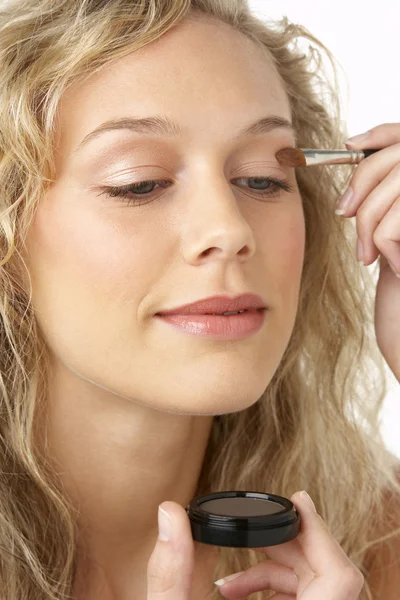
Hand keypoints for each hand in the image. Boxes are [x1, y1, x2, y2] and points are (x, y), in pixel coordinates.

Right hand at [146, 491, 363, 598]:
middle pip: (328, 578)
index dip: (323, 533)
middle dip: (289, 547)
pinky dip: (276, 593)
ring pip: (317, 592)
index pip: (339, 580)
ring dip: (277, 573)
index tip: (298, 501)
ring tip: (230, 582)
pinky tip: (237, 596)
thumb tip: (169, 513)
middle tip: (252, 535)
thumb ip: (170, 571)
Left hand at [335, 124, 399, 382]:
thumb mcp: (392, 233)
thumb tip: (355, 148)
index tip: (349, 145)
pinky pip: (395, 221)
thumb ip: (387, 195)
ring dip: (370, 217)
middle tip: (344, 211)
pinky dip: (380, 240)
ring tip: (368, 251)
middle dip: (364, 177)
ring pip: (399, 183)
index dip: (383, 133)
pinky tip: (387, 266)